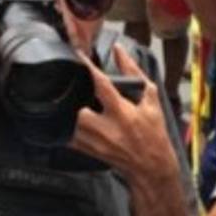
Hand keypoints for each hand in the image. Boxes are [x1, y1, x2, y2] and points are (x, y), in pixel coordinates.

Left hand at [70, 44, 179, 182]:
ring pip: (68, 124)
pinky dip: (63, 124)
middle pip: (77, 109)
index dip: (87, 68)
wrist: (153, 166)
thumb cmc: (153, 132)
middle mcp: (106, 128)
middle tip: (65, 82)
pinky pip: (66, 136)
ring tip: (62, 96)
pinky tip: (64, 115)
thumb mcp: (150, 100)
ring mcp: (95, 142)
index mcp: (122, 113)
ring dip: (64, 109)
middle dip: (70, 95)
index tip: (76, 55)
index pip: (101, 85)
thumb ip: (133, 72)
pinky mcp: (88, 151)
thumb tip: (118, 50)